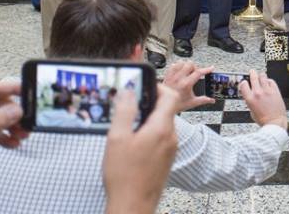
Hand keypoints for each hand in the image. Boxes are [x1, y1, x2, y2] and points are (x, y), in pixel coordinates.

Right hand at [103, 86, 177, 213]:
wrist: (133, 206)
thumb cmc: (125, 176)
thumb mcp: (117, 139)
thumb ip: (124, 112)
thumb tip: (129, 92)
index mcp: (162, 128)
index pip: (170, 96)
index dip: (158, 87)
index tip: (143, 86)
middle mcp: (171, 137)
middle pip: (166, 110)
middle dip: (148, 104)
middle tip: (129, 107)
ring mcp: (170, 150)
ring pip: (162, 125)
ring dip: (148, 121)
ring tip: (127, 127)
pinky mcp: (166, 160)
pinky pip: (161, 139)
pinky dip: (149, 134)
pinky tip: (132, 144)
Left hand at [161, 61, 213, 111]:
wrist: (164, 106)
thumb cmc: (176, 105)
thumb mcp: (192, 103)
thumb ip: (203, 100)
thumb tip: (211, 100)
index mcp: (186, 84)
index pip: (199, 72)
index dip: (206, 69)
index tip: (211, 68)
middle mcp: (179, 78)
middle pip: (190, 64)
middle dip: (195, 67)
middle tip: (196, 73)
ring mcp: (172, 76)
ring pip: (181, 62)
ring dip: (186, 65)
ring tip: (188, 71)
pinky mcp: (167, 76)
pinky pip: (173, 65)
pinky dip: (177, 66)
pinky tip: (179, 71)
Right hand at [239, 70, 287, 128]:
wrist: (275, 122)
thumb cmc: (263, 120)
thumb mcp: (251, 111)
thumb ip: (250, 101)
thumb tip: (250, 95)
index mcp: (250, 99)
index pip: (243, 84)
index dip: (243, 82)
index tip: (244, 82)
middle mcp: (258, 93)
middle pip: (253, 76)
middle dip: (252, 73)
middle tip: (252, 72)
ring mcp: (267, 91)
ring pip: (263, 76)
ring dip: (261, 75)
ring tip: (261, 76)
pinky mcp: (275, 91)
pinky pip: (271, 81)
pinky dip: (269, 81)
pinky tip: (268, 83)